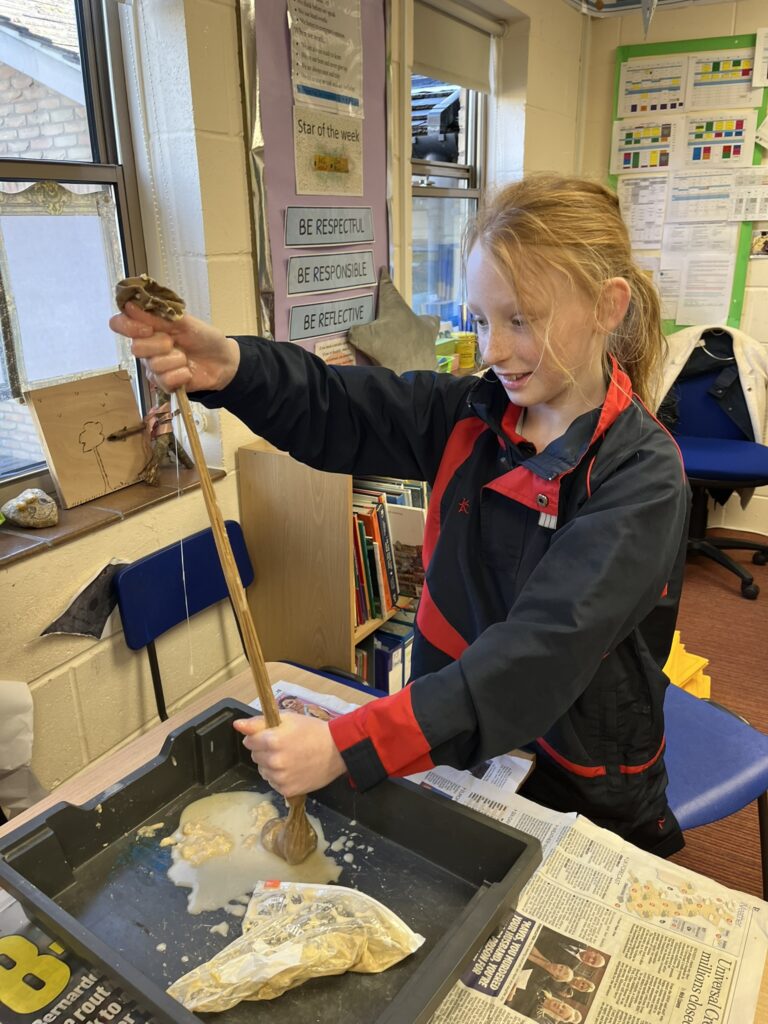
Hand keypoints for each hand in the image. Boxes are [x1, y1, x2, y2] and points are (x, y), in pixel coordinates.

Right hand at [108, 302, 240, 392]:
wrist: (223, 360)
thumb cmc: (203, 337)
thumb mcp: (184, 322)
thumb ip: (158, 315)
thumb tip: (130, 305)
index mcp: (147, 327)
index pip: (119, 324)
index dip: (129, 326)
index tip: (148, 328)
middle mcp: (146, 347)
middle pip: (136, 348)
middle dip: (160, 345)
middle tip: (175, 343)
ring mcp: (153, 366)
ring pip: (154, 365)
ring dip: (176, 360)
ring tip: (186, 357)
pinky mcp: (163, 383)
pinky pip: (164, 380)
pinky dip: (181, 374)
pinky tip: (188, 371)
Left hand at [233, 713, 346, 796]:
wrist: (336, 750)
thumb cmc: (312, 731)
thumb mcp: (287, 719)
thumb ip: (259, 722)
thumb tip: (237, 725)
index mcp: (272, 741)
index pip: (249, 741)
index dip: (259, 737)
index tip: (272, 735)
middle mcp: (274, 761)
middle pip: (255, 756)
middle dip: (264, 750)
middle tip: (284, 746)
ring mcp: (280, 778)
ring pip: (263, 770)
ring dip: (271, 765)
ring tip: (290, 758)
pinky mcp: (287, 790)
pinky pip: (273, 783)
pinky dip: (279, 777)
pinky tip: (293, 769)